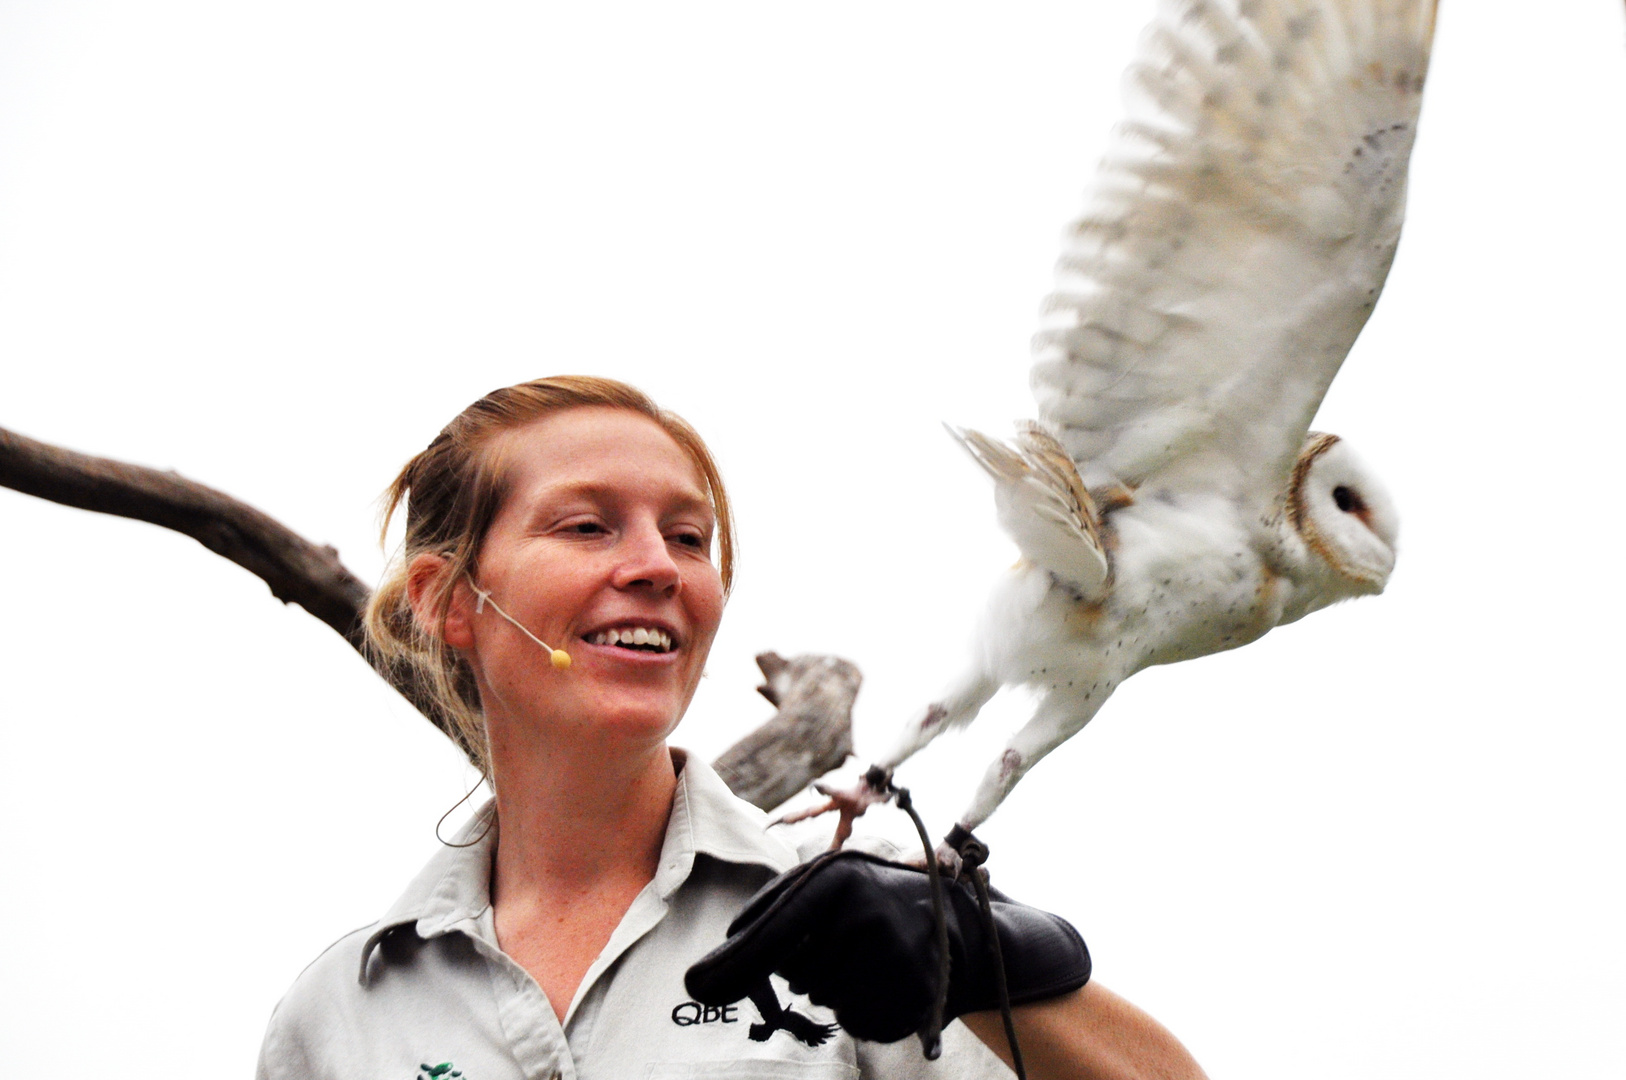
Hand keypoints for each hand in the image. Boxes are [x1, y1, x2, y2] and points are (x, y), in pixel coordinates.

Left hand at [684, 850, 1090, 1044]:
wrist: (960, 926)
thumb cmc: (869, 904)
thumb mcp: (823, 892)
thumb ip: (761, 929)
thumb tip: (697, 981)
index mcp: (835, 878)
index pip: (767, 931)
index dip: (733, 963)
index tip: (696, 987)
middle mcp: (864, 914)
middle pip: (790, 971)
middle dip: (802, 964)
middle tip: (839, 941)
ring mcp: (891, 957)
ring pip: (821, 997)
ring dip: (833, 986)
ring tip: (868, 957)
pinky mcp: (910, 996)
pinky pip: (853, 1019)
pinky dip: (859, 1008)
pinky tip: (884, 981)